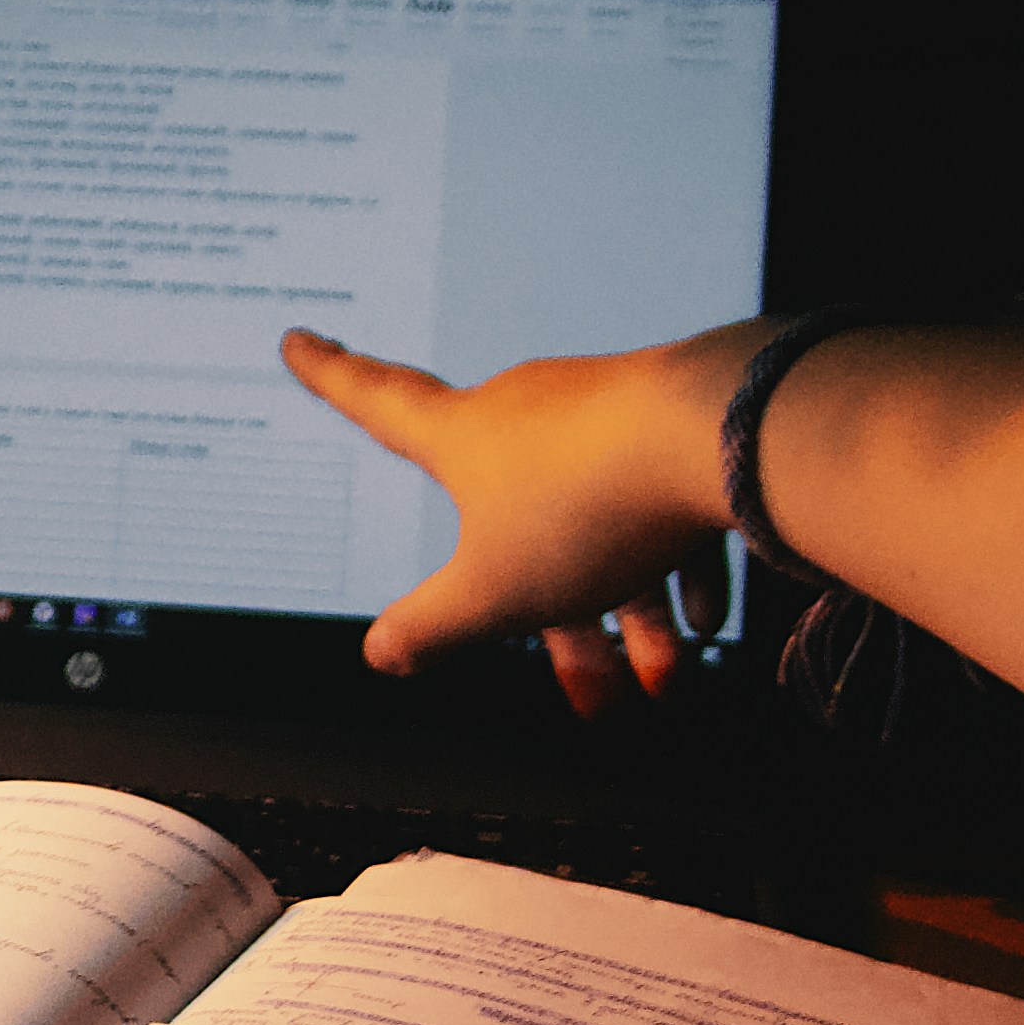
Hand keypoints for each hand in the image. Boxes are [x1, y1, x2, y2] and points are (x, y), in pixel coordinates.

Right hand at [281, 322, 761, 712]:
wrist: (724, 436)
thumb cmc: (590, 505)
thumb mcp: (493, 595)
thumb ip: (432, 627)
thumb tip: (380, 652)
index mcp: (462, 436)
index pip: (376, 399)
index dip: (329, 375)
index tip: (298, 339)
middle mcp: (528, 410)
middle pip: (515, 523)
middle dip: (549, 612)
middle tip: (586, 685)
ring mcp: (603, 412)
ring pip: (598, 525)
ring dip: (627, 612)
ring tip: (663, 678)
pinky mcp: (674, 424)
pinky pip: (659, 503)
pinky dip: (672, 567)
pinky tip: (700, 622)